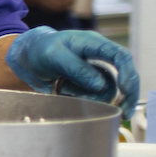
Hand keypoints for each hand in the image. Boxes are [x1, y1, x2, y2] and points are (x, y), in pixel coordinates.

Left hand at [6, 27, 139, 120]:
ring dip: (94, 99)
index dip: (127, 73)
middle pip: (124, 77)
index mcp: (93, 44)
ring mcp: (96, 71)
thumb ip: (76, 68)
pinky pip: (95, 97)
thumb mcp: (53, 55)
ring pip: (108, 91)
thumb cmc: (40, 50)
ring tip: (65, 92)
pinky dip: (85, 101)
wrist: (28, 57)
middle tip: (124, 113)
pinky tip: (66, 95)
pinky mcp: (89, 84)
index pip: (121, 56)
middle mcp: (99, 58)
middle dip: (125, 95)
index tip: (124, 91)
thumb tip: (100, 85)